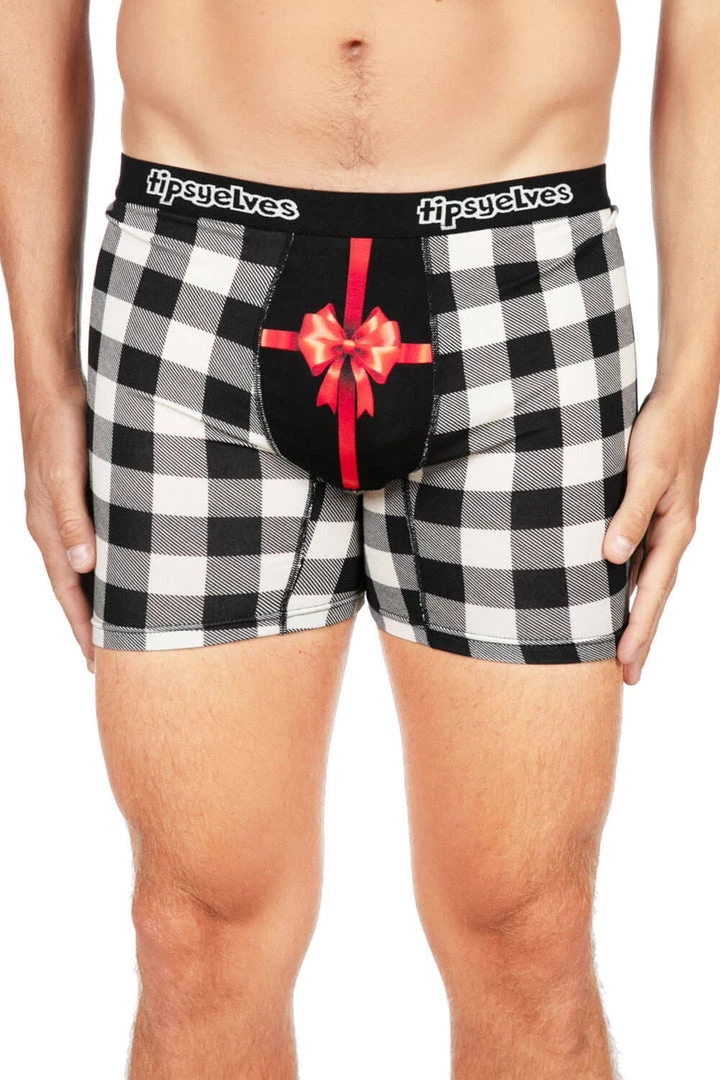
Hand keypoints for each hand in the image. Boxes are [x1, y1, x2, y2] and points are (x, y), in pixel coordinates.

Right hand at [21, 379, 95, 670]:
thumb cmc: (60, 426)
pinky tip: (116, 567)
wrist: (51, 384)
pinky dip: (100, 564)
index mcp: (47, 527)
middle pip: (71, 585)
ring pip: (79, 565)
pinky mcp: (75, 494)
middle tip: (108, 656)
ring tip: (113, 622)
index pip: (67, 589)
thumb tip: (85, 568)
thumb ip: (75, 521)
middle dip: (87, 620)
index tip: (97, 659)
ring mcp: (61, 510)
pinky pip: (86, 541)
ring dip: (94, 595)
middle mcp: (51, 524)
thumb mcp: (67, 474)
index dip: (82, 624)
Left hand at [603, 383, 716, 684]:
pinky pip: (642, 561)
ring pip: (648, 582)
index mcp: (675, 531)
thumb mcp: (646, 470)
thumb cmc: (663, 431)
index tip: (626, 663)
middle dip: (642, 637)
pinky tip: (614, 597)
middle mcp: (673, 535)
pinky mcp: (655, 515)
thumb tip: (612, 558)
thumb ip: (630, 513)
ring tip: (621, 650)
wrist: (683, 400)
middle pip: (655, 597)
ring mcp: (665, 527)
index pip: (653, 592)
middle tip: (627, 678)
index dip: (639, 628)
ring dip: (637, 615)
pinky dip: (631, 586)